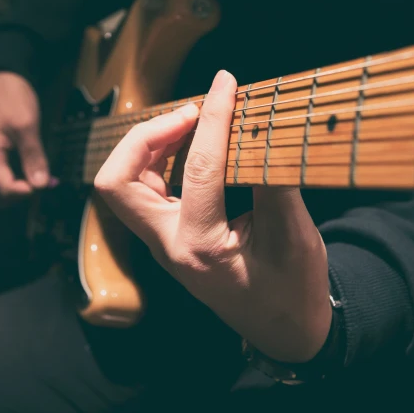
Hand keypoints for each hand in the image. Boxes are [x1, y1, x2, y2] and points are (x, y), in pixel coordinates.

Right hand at [0, 72, 50, 205]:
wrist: (2, 78)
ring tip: (45, 175)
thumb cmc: (12, 98)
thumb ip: (34, 158)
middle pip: (1, 196)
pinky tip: (36, 169)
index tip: (49, 182)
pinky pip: (3, 176)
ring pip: (2, 188)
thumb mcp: (27, 126)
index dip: (28, 192)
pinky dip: (20, 178)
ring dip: (24, 187)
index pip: (5, 190)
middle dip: (25, 194)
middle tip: (48, 181)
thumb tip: (41, 185)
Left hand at [94, 70, 331, 362]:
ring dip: (148, 145)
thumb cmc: (292, 290)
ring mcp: (162, 242)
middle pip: (117, 183)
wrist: (285, 329)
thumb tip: (261, 127)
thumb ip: (275, 182)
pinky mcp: (168, 236)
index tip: (226, 83)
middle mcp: (168, 245)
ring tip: (192, 120)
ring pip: (124, 185)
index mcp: (200, 246)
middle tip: (192, 112)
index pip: (198, 168)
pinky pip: (144, 190)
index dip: (215, 117)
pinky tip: (190, 144)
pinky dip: (159, 159)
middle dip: (145, 136)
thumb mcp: (295, 237)